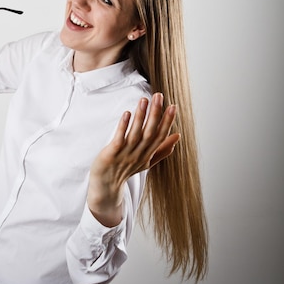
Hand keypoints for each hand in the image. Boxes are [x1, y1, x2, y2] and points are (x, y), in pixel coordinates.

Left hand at [87, 93, 179, 226]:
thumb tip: (177, 137)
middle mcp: (139, 154)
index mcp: (148, 154)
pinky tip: (127, 113)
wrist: (106, 187)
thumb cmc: (125, 170)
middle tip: (159, 96)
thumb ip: (162, 150)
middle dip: (156, 114)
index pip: (160, 136)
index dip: (167, 121)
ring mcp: (125, 154)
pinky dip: (123, 126)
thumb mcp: (147, 161)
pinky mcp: (112, 154)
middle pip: (150, 132)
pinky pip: (119, 138)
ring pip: (135, 133)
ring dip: (141, 116)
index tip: (173, 106)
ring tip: (144, 100)